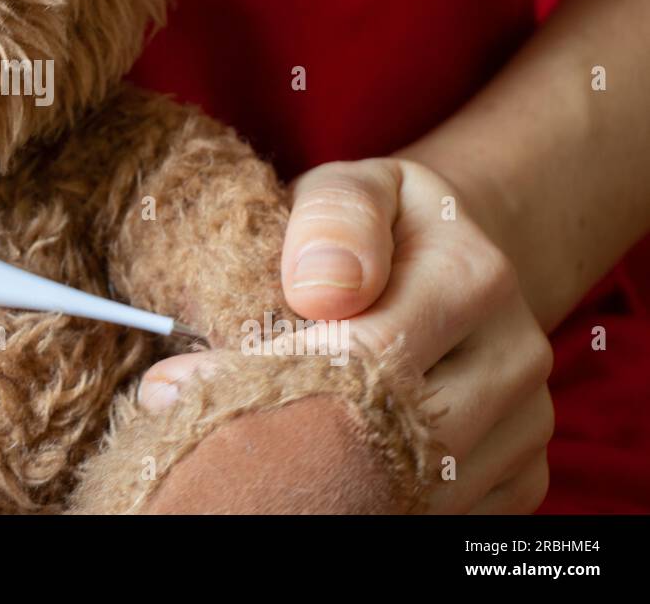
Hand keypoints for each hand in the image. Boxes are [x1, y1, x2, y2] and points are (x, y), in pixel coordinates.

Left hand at [140, 158, 553, 512]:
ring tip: (235, 449)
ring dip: (314, 475)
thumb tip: (320, 288)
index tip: (180, 384)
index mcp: (474, 276)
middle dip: (277, 432)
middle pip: (387, 431)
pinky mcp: (519, 475)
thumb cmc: (375, 226)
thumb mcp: (347, 188)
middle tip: (192, 428)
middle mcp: (514, 357)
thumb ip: (333, 216)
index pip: (364, 351)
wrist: (446, 260)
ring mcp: (525, 424)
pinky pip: (437, 515)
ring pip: (409, 487)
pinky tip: (308, 472)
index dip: (265, 373)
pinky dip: (364, 502)